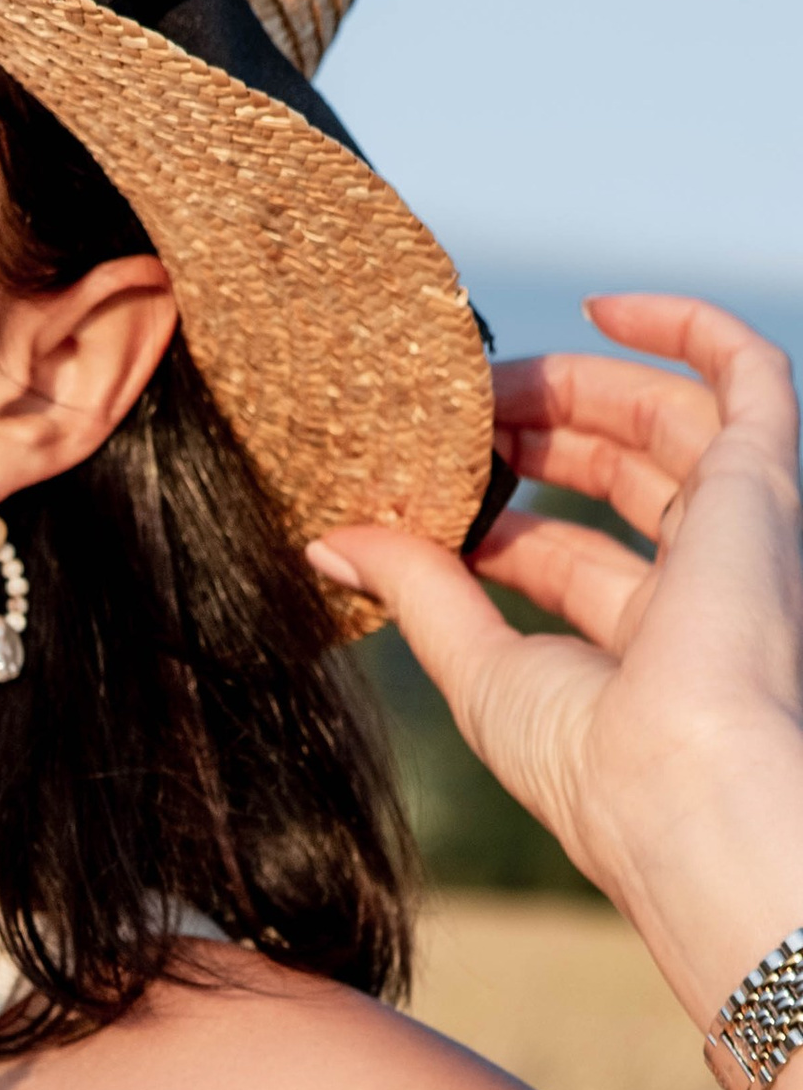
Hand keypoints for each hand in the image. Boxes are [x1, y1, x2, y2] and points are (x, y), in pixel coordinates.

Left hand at [308, 295, 802, 992]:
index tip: (426, 486)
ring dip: (579, 387)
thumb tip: (329, 542)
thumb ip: (416, 591)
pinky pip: (747, 373)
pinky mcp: (762, 483)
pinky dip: (684, 326)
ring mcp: (736, 530)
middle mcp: (698, 586)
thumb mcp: (478, 667)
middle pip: (615, 476)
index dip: (497, 514)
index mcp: (639, 647)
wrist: (678, 785)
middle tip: (452, 418)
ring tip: (492, 380)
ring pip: (666, 420)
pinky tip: (602, 305)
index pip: (565, 556)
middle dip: (532, 436)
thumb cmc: (590, 762)